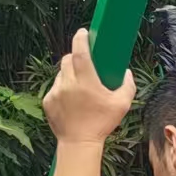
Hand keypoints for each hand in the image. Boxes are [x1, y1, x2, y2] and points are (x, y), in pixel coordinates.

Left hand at [42, 28, 135, 143]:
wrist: (79, 144)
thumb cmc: (102, 124)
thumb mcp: (122, 105)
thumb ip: (128, 86)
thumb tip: (126, 73)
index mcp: (86, 81)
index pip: (80, 52)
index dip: (81, 39)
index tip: (83, 32)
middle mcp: (68, 84)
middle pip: (68, 59)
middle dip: (75, 57)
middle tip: (84, 64)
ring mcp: (56, 92)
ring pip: (61, 73)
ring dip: (69, 74)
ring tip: (79, 86)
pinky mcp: (48, 101)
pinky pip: (55, 87)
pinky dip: (63, 89)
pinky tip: (71, 100)